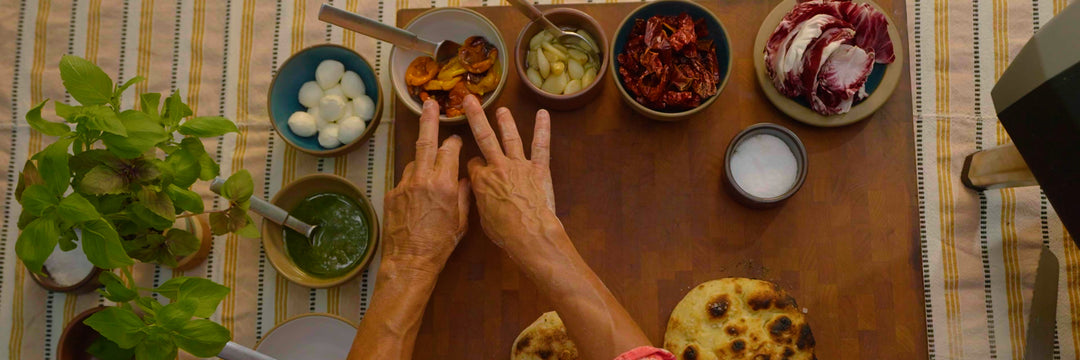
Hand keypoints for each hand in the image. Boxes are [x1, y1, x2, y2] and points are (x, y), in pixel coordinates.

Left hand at [382, 100, 470, 270]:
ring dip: (422, 160)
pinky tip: (417, 196)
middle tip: (429, 104)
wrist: (410, 260)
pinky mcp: (392, 194)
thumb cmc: (440, 244)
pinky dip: (412, 181)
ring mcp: (404, 185)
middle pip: (426, 142)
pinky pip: (405, 180)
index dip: (454, 142)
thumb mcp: (462, 220)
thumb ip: (465, 195)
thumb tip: (466, 179)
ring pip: (414, 161)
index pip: (449, 150)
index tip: (456, 139)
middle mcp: (423, 179)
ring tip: (429, 171)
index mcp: (445, 184)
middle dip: (429, 121)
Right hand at [462, 95, 559, 255]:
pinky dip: (543, 129)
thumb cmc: (505, 232)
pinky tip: (543, 114)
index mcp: (481, 180)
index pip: (474, 164)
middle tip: (470, 100)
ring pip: (511, 138)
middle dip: (475, 117)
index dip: (475, 166)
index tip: (477, 168)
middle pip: (484, 138)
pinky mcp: (539, 169)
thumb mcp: (483, 218)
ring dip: (506, 122)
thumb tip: (482, 194)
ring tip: (502, 109)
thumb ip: (482, 200)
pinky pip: (541, 146)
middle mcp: (498, 167)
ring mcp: (519, 165)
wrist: (530, 234)